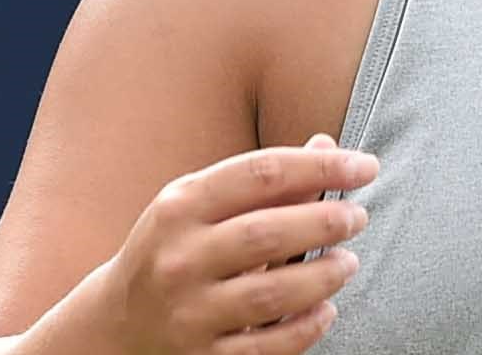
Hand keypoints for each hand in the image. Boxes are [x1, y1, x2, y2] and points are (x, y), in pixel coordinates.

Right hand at [100, 133, 377, 353]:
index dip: (322, 166)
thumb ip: (265, 181)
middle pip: (268, 233)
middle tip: (358, 217)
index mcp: (181, 206)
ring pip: (271, 295)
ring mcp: (188, 312)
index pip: (262, 173)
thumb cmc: (177, 249)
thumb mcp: (203, 206)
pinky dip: (305, 328)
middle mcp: (180, 258)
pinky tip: (327, 309)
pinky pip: (265, 348)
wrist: (115, 325)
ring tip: (348, 263)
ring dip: (323, 277)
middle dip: (327, 222)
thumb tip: (329, 146)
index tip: (366, 167)